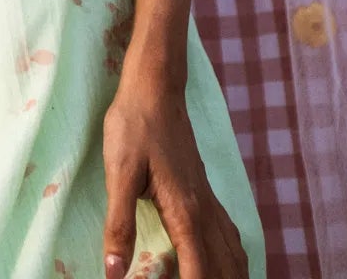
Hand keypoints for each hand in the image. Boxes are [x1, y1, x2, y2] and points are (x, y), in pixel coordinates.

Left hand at [102, 74, 248, 278]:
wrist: (155, 85)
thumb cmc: (134, 125)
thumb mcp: (119, 173)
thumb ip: (119, 225)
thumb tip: (114, 273)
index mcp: (186, 214)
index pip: (200, 274)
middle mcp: (205, 212)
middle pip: (225, 269)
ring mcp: (208, 200)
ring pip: (233, 253)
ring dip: (231, 276)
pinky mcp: (204, 190)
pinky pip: (228, 235)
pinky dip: (232, 259)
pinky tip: (226, 264)